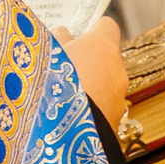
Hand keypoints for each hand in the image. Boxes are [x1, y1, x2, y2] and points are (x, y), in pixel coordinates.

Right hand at [58, 16, 127, 130]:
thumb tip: (62, 33)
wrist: (62, 136)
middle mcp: (117, 71)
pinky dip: (88, 113)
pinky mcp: (114, 125)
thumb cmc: (51, 85)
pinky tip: (67, 120)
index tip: (79, 36)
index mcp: (102, 47)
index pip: (107, 27)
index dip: (93, 30)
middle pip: (105, 60)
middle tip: (61, 71)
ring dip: (88, 90)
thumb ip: (57, 40)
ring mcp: (118, 100)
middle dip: (87, 64)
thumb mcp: (46, 54)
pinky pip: (101, 112)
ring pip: (104, 88)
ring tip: (60, 100)